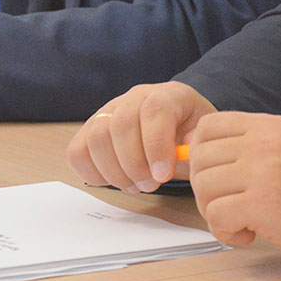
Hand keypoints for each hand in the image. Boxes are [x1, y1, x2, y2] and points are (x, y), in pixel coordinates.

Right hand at [68, 82, 215, 192]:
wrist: (180, 126)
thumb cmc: (191, 136)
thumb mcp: (203, 141)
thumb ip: (194, 151)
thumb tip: (181, 161)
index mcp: (169, 95)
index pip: (154, 111)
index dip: (156, 146)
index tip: (163, 175)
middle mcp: (135, 97)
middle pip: (120, 125)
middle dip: (134, 164)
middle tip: (150, 185)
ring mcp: (110, 111)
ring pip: (96, 137)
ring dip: (114, 172)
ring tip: (135, 185)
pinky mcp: (92, 129)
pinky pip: (77, 150)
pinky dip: (92, 172)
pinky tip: (114, 180)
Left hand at [186, 112, 280, 269]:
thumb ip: (254, 145)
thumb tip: (204, 155)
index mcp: (270, 126)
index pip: (207, 127)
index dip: (201, 155)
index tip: (216, 177)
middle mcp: (265, 142)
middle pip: (199, 158)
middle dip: (205, 189)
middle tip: (227, 206)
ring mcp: (264, 171)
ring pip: (204, 187)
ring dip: (214, 212)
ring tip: (240, 221)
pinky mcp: (264, 204)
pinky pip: (216, 215)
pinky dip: (225, 231)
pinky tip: (248, 234)